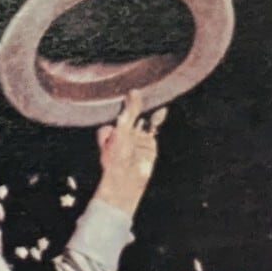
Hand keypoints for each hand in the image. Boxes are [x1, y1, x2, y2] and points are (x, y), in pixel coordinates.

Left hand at [93, 88, 166, 217]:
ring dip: (148, 111)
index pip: (115, 115)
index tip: (127, 92)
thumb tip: (134, 92)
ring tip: (155, 96)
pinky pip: (153, 129)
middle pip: (131, 116)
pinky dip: (158, 119)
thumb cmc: (116, 157)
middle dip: (136, 106)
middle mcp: (123, 136)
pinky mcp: (148, 145)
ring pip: (143, 121)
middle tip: (143, 90)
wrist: (126, 180)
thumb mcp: (122, 130)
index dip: (120, 107)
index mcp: (109, 134)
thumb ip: (129, 112)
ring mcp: (136, 140)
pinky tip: (162, 110)